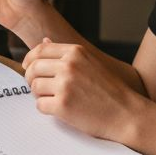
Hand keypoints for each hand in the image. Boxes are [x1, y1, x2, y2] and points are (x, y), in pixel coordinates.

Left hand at [23, 39, 143, 143]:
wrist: (127, 114)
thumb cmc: (110, 91)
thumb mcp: (91, 62)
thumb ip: (67, 53)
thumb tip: (44, 41)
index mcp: (75, 52)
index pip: (39, 50)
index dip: (30, 60)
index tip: (28, 68)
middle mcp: (69, 65)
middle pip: (33, 68)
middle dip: (31, 79)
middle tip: (38, 88)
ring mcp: (65, 85)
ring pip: (35, 87)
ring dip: (40, 95)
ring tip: (54, 99)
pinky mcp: (63, 105)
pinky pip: (40, 105)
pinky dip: (46, 109)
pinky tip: (59, 109)